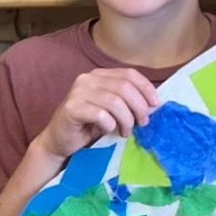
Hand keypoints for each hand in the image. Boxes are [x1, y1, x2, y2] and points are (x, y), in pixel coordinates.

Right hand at [33, 67, 161, 161]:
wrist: (60, 141)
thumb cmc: (89, 127)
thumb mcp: (112, 111)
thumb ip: (127, 102)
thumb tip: (153, 103)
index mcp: (100, 76)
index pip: (129, 74)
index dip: (146, 88)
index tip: (155, 105)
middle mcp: (88, 79)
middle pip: (125, 87)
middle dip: (139, 107)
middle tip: (142, 124)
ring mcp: (78, 92)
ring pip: (115, 102)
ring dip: (126, 120)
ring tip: (125, 132)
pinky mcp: (71, 108)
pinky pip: (100, 115)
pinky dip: (109, 125)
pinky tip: (107, 131)